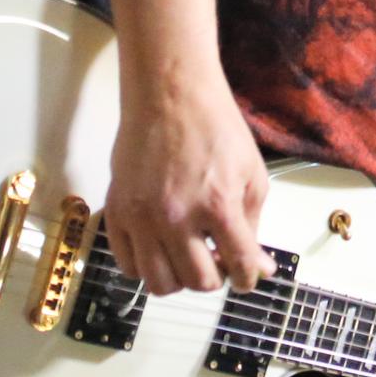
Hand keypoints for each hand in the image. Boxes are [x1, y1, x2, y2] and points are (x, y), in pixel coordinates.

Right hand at [101, 73, 275, 294]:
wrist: (169, 94)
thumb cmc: (215, 126)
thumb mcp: (251, 173)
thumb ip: (253, 225)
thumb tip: (260, 266)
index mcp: (217, 205)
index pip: (238, 265)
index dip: (247, 278)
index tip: (246, 277)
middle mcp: (176, 216)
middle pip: (197, 282)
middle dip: (215, 278)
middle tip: (217, 260)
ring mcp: (141, 216)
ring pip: (158, 282)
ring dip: (179, 279)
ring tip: (188, 257)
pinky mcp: (116, 211)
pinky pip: (126, 264)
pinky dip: (145, 267)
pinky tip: (160, 249)